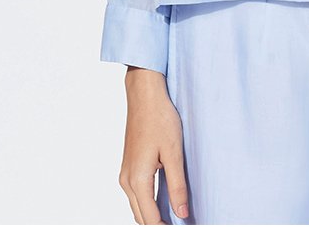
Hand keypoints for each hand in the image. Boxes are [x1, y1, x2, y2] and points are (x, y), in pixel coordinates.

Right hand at [119, 66, 188, 224]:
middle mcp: (126, 180)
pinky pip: (137, 193)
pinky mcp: (129, 166)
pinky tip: (165, 199)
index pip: (150, 219)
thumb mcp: (174, 153)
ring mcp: (125, 173)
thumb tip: (182, 214)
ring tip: (175, 215)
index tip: (183, 226)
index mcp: (137, 180)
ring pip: (138, 206)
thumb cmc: (160, 119)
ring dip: (153, 214)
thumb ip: (177, 186)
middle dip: (158, 224)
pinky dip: (148, 202)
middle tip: (180, 222)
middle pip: (141, 216)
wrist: (144, 95)